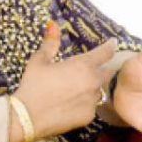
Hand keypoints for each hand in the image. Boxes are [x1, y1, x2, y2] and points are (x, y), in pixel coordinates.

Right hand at [14, 21, 116, 141]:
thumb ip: (50, 43)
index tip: (113, 43)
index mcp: (82, 65)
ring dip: (93, 86)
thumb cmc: (33, 85)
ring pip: (99, 91)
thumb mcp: (40, 61)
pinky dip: (85, 102)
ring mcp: (92, 101)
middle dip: (105, 68)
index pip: (105, 53)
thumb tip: (53, 25)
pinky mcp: (88, 116)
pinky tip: (71, 102)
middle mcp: (92, 82)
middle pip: (108, 72)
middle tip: (96, 66)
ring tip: (78, 87)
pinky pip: (91, 106)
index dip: (110, 46)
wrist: (28, 117)